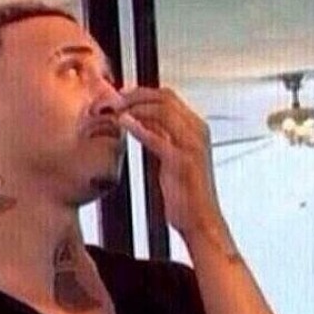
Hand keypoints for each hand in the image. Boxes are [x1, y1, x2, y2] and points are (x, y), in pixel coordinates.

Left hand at [118, 87, 223, 238]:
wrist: (201, 220)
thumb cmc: (186, 192)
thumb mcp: (171, 158)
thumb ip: (161, 137)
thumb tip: (140, 120)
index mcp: (196, 128)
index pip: (168, 97)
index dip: (142, 92)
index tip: (120, 95)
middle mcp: (197, 131)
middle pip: (165, 98)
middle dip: (135, 95)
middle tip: (112, 101)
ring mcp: (192, 145)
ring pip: (162, 111)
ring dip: (134, 107)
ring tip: (114, 110)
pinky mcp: (183, 162)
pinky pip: (158, 138)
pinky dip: (138, 128)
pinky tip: (123, 123)